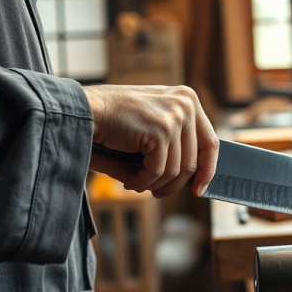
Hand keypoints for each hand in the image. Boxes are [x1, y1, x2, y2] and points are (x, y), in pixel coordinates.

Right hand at [83, 85, 217, 197]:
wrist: (82, 111)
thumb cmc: (112, 122)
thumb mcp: (151, 128)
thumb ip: (173, 146)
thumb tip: (193, 179)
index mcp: (187, 99)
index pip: (208, 142)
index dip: (207, 170)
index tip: (199, 189)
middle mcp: (186, 104)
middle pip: (193, 161)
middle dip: (174, 184)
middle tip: (157, 193)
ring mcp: (175, 116)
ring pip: (176, 170)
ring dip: (154, 183)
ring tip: (135, 182)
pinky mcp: (161, 130)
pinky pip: (158, 171)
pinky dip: (142, 181)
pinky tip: (129, 179)